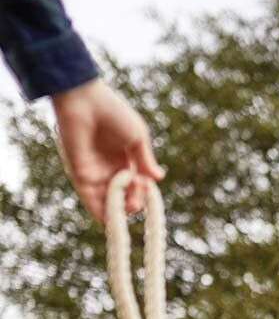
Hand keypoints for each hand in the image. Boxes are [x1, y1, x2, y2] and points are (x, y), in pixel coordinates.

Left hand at [51, 78, 163, 221]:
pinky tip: (113, 217)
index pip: (135, 184)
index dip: (142, 190)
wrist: (84, 101)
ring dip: (121, 209)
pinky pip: (91, 201)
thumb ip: (145, 160)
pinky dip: (102, 212)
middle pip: (123, 196)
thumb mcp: (137, 137)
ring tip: (131, 205)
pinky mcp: (80, 176)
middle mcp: (108, 168)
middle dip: (133, 201)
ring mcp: (94, 173)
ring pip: (108, 203)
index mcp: (124, 158)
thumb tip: (159, 178)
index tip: (147, 185)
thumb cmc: (112, 113)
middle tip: (138, 197)